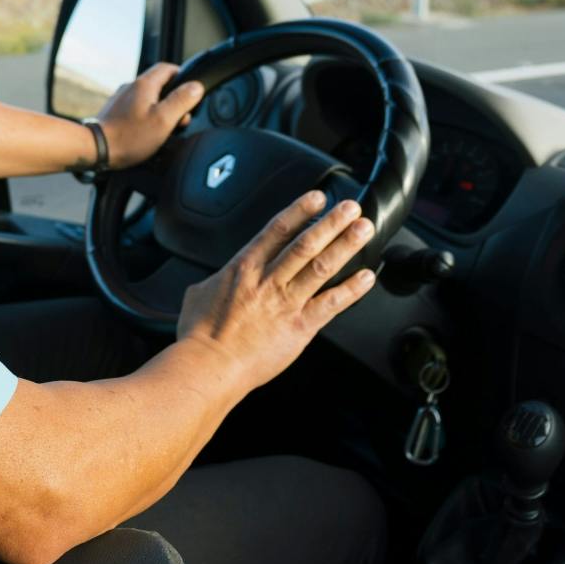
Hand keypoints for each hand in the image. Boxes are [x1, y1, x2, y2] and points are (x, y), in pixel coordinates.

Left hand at [95, 63, 203, 168]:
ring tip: (164, 127)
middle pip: (159, 83)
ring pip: (147, 96)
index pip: (168, 67)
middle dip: (173, 97)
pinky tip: (147, 131)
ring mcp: (121, 99)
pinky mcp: (115, 111)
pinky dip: (146, 115)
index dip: (183, 77)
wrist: (96, 149)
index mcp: (145, 84)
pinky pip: (136, 107)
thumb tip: (196, 86)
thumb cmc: (129, 137)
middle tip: (180, 117)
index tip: (191, 91)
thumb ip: (181, 101)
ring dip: (160, 108)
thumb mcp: (163, 119)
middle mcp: (131, 87)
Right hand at [176, 192, 376, 390]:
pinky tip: (366, 277)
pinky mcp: (298, 327)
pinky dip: (351, 290)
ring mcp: (285, 303)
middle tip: (351, 207)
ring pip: (321, 266)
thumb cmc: (200, 335)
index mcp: (244, 268)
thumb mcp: (198, 294)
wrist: (208, 365)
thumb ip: (213, 282)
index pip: (277, 230)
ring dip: (345, 245)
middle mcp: (268, 280)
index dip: (300, 210)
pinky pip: (330, 304)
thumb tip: (212, 281)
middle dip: (331, 222)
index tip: (317, 198)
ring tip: (363, 229)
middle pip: (306, 242)